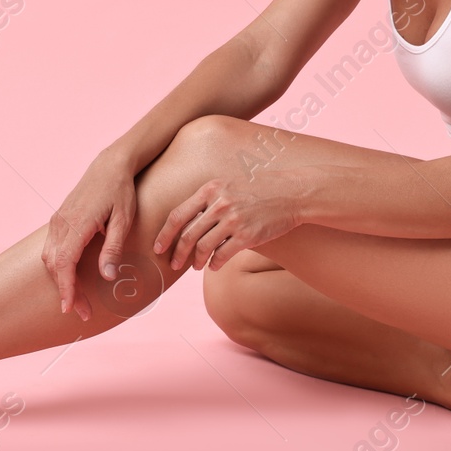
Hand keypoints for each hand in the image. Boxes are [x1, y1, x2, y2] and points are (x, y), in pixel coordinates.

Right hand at [40, 150, 139, 320]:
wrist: (110, 166)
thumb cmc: (120, 191)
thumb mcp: (124, 219)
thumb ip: (114, 248)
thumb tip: (107, 276)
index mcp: (77, 223)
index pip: (65, 263)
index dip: (67, 288)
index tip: (70, 308)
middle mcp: (61, 222)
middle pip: (55, 265)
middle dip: (66, 291)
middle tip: (84, 312)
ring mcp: (57, 220)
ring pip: (50, 258)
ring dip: (61, 281)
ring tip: (77, 300)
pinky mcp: (59, 220)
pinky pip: (52, 249)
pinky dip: (59, 267)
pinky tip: (71, 279)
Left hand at [154, 168, 303, 271]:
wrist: (292, 193)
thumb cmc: (261, 189)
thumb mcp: (230, 184)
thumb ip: (210, 199)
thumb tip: (189, 221)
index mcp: (211, 189)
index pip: (178, 215)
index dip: (165, 234)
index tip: (157, 247)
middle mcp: (219, 204)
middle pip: (187, 234)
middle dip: (177, 253)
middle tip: (173, 264)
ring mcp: (233, 220)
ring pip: (203, 247)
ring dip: (195, 261)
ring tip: (194, 266)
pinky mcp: (247, 236)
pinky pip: (222, 255)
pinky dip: (215, 264)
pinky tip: (214, 266)